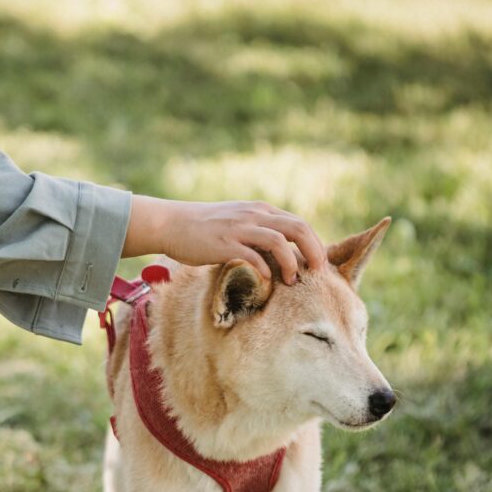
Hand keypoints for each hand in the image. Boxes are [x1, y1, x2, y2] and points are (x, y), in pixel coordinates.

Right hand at [122, 195, 325, 283]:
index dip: (315, 244)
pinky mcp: (225, 244)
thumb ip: (258, 234)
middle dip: (314, 252)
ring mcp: (240, 228)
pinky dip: (265, 269)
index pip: (299, 223)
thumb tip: (281, 256)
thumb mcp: (238, 224)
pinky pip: (253, 256)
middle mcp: (254, 215)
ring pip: (280, 241)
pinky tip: (266, 280)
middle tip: (318, 273)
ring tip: (292, 281)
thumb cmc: (205, 229)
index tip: (318, 264)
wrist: (172, 224)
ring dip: (291, 263)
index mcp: (261, 210)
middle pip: (298, 229)